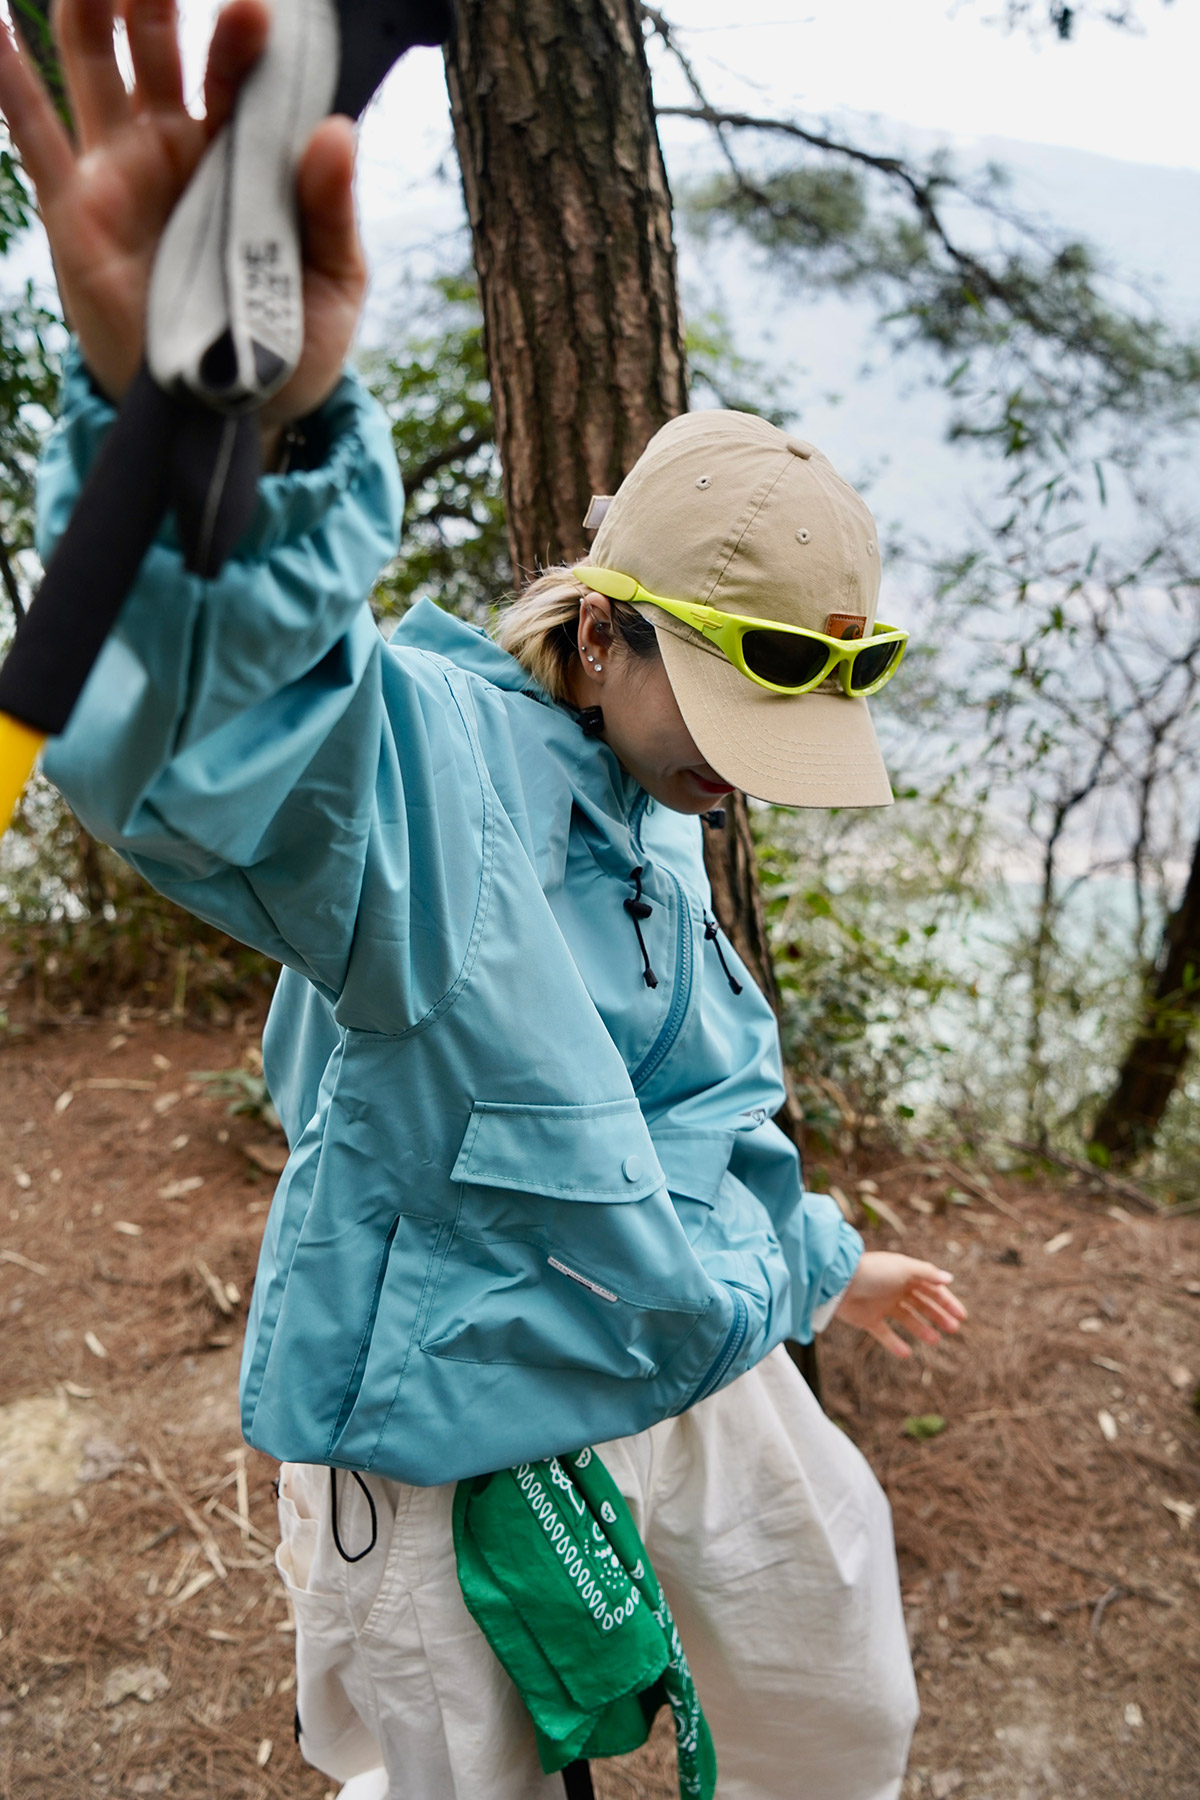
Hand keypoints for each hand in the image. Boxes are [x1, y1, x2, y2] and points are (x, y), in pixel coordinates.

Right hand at [0, 0, 365, 420]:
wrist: (227, 420)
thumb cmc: (284, 349)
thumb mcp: (332, 288)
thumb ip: (333, 213)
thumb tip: (336, 131)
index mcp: (239, 154)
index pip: (236, 70)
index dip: (242, 31)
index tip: (260, 6)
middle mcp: (173, 146)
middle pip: (154, 39)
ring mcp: (120, 171)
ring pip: (90, 59)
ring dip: (88, 1)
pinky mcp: (74, 210)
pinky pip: (31, 134)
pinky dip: (5, 72)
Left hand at [834, 1251, 966, 1358]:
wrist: (839, 1283)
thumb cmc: (873, 1272)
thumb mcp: (903, 1268)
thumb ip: (927, 1274)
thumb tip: (949, 1279)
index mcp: (904, 1274)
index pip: (931, 1288)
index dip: (947, 1301)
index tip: (961, 1316)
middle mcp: (894, 1289)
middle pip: (921, 1303)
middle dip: (938, 1315)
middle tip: (953, 1329)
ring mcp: (881, 1304)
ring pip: (906, 1318)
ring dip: (921, 1329)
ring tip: (935, 1340)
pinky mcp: (867, 1319)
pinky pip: (884, 1334)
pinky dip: (895, 1344)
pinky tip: (907, 1353)